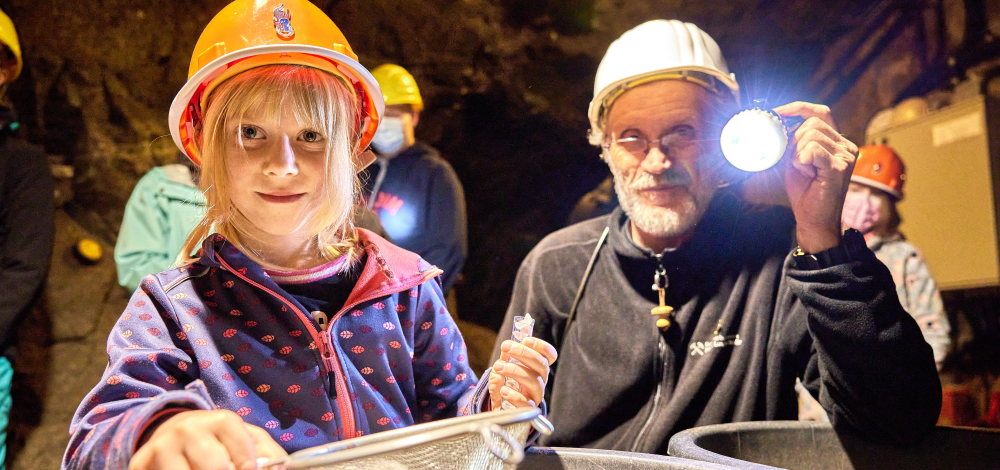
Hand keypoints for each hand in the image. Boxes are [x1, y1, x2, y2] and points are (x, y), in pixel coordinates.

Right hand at [129, 410, 286, 469]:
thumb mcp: (248, 440)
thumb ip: (269, 454)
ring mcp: (162, 447)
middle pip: (217, 469)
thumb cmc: (219, 441)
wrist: (172, 432)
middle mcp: (189, 429)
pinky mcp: (140, 463)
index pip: (246, 462)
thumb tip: (280, 468)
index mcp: (222, 421)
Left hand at [488, 337, 557, 409]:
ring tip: (500, 367)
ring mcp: (536, 394)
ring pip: (535, 381)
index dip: (542, 347)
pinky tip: (503, 390)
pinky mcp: (528, 408)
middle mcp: (540, 379)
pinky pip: (526, 403)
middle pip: (541, 365)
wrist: (500, 405)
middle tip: (506, 347)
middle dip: (524, 353)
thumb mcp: (503, 366)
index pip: (549, 355)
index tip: (527, 340)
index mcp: (537, 367)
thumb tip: (507, 344)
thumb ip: (506, 356)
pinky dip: (514, 396)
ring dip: (516, 371)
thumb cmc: (505, 383)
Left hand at [773, 102, 858, 252]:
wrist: (813, 220)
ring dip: (797, 153)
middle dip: (794, 140)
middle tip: (794, 161)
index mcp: (837, 142)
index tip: (777, 112)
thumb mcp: (795, 160)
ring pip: (811, 135)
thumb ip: (793, 141)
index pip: (820, 112)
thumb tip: (778, 122)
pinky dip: (801, 160)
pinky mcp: (840, 167)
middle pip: (812, 123)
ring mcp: (846, 156)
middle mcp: (846, 146)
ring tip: (804, 171)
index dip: (798, 108)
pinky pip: (812, 149)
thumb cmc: (805, 192)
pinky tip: (807, 173)